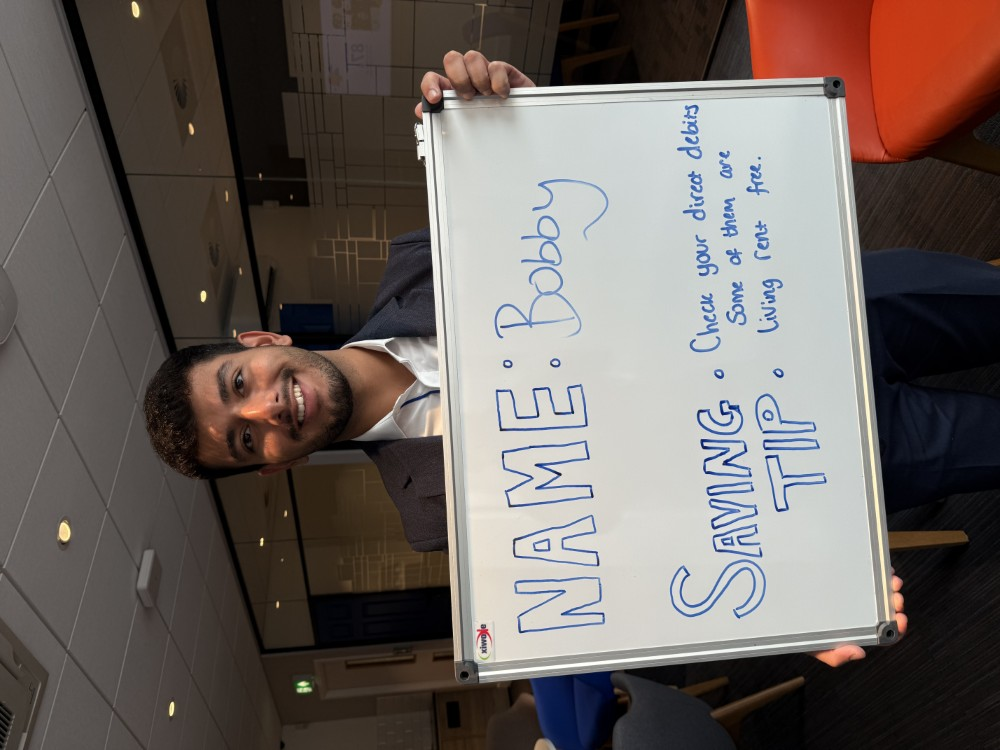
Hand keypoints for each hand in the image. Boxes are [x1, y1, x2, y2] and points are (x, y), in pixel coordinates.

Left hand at [415, 50, 536, 118]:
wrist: (521, 125)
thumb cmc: (492, 124)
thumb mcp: (466, 125)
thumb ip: (442, 117)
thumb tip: (420, 110)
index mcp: (453, 91)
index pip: (434, 78)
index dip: (430, 85)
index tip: (435, 98)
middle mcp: (467, 77)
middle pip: (452, 58)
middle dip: (459, 78)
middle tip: (468, 96)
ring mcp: (485, 73)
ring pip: (473, 57)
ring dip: (478, 78)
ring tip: (485, 95)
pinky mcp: (504, 72)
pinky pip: (497, 65)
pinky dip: (498, 82)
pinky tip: (501, 94)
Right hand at [810, 573, 906, 666]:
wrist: (785, 609)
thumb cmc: (803, 632)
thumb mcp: (817, 648)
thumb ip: (834, 656)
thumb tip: (858, 653)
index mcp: (858, 631)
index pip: (885, 633)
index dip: (897, 627)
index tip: (900, 619)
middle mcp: (860, 614)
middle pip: (886, 610)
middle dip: (895, 602)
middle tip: (895, 597)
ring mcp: (854, 596)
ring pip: (881, 592)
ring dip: (890, 586)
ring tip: (891, 581)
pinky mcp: (846, 580)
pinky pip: (868, 575)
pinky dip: (880, 573)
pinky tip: (882, 570)